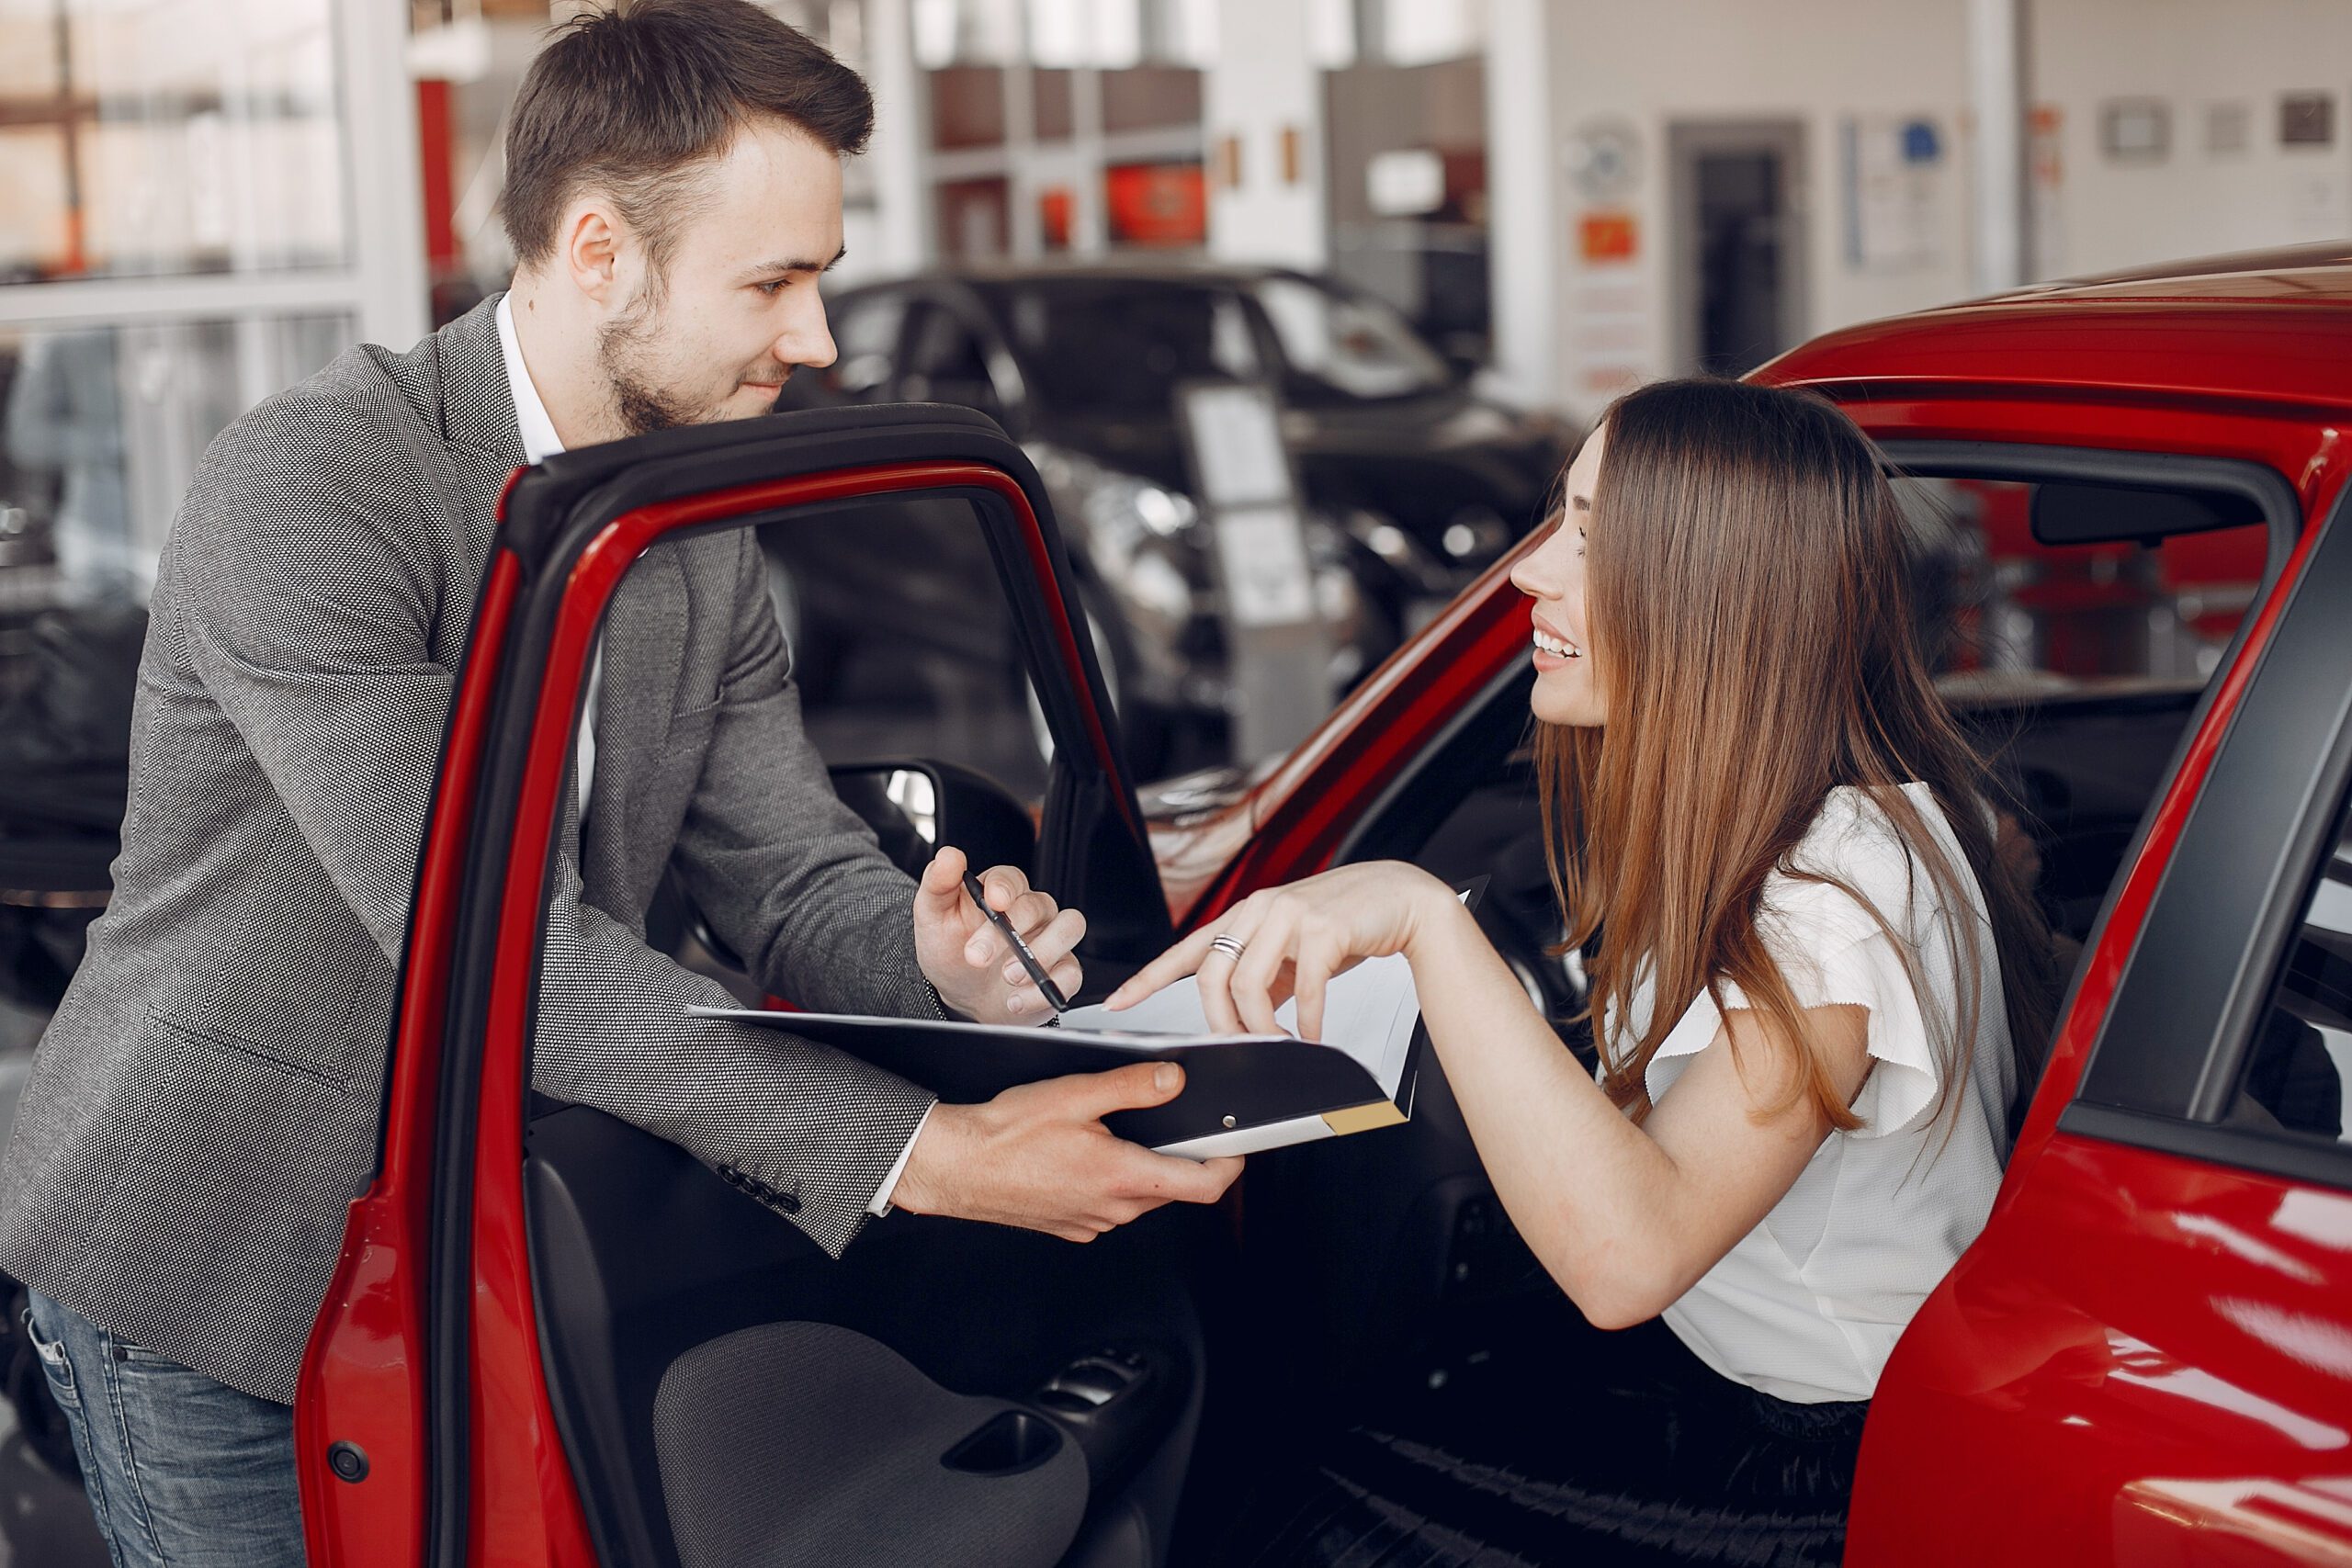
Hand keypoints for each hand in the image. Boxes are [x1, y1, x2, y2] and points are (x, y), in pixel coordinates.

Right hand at [891, 1062, 1244, 1240]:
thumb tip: (1175, 1080)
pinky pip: (1108, 1205)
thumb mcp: (1075, 1095)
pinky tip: (1080, 1153)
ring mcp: (1090, 1223)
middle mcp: (1112, 1209)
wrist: (953, 1166)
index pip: (1203, 1186)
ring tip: (1109, 1130)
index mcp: (1122, 1177)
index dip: (1229, 1165)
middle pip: (1172, 1188)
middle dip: (1177, 1155)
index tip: (1236, 1145)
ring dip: (1140, 1167)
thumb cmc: (1004, 1133)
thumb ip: (1132, 1086)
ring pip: (1139, 1196)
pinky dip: (1109, 1180)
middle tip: (1166, 1118)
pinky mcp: (1070, 1226)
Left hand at [912, 846, 1083, 1025]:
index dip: (1005, 887)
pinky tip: (1015, 1000)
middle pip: (1039, 905)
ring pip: (1070, 927)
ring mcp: (1051, 940)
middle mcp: (1033, 912)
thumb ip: (938, 885)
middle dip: (1008, 932)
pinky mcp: (1062, 972)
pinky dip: (1043, 990)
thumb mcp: (933, 918)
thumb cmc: (951, 951)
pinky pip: (1071, 973)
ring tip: (1007, 976)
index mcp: (1002, 892)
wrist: (962, 996)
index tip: (994, 902)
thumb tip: (949, 856)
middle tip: (977, 957)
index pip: (1012, 878)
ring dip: (1042, 952)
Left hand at [1103, 862, 1453, 1040]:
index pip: (1186, 949)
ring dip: (1261, 1027)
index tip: (1119, 1002)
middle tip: (1240, 1047)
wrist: (1399, 898)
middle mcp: (1259, 908)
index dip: (1148, 977)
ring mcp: (1289, 915)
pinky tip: (1313, 1035)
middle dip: (1221, 1022)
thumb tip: (1244, 1018)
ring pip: (1249, 986)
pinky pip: (1303, 989)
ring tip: (1279, 1044)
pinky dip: (1307, 1022)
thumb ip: (1265, 973)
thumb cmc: (1346, 922)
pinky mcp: (1323, 928)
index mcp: (1245, 914)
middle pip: (1212, 977)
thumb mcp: (1293, 946)